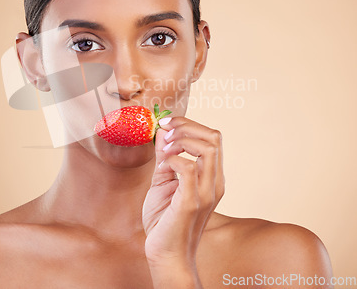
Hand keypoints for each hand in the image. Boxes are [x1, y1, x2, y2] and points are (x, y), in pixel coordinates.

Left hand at [142, 116, 224, 268]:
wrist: (166, 253)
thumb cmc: (164, 219)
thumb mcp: (163, 180)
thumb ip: (165, 156)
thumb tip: (162, 131)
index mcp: (211, 176)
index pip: (212, 137)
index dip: (189, 123)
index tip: (166, 124)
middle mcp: (214, 182)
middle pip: (214, 137)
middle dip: (186, 126)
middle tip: (165, 132)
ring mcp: (206, 192)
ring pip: (207, 148)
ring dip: (181, 140)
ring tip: (164, 150)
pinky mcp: (192, 202)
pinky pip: (189, 168)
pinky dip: (173, 159)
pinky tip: (162, 167)